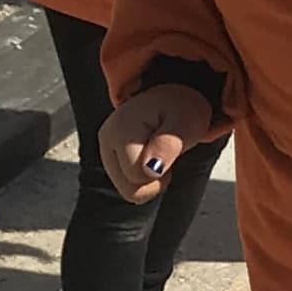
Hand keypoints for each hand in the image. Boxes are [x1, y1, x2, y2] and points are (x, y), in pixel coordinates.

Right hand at [100, 84, 216, 202]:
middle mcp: (107, 139)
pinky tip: (150, 158)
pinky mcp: (109, 158)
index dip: (161, 172)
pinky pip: (128, 187)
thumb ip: (168, 145)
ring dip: (149, 181)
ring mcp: (105, 149)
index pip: (138, 176)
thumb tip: (150, 170)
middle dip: (155, 180)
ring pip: (128, 191)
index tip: (172, 150)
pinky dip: (143, 179)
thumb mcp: (186, 122)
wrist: (172, 99)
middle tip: (167, 155)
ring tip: (158, 156)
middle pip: (130, 190)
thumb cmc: (181, 109)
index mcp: (122, 128)